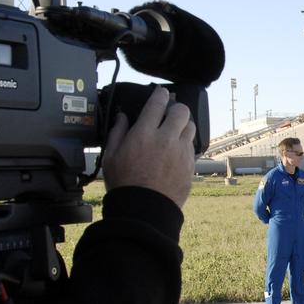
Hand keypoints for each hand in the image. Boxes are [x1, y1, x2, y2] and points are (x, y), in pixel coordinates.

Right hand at [102, 86, 196, 207]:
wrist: (144, 210)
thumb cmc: (124, 184)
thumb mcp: (110, 156)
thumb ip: (117, 132)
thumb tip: (123, 116)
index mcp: (143, 133)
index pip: (158, 102)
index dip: (160, 94)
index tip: (161, 93)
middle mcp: (166, 138)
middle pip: (181, 110)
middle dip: (176, 108)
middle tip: (169, 114)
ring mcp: (181, 151)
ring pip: (191, 127)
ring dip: (183, 126)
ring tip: (174, 132)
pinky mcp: (190, 164)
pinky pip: (192, 146)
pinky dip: (186, 144)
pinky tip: (177, 150)